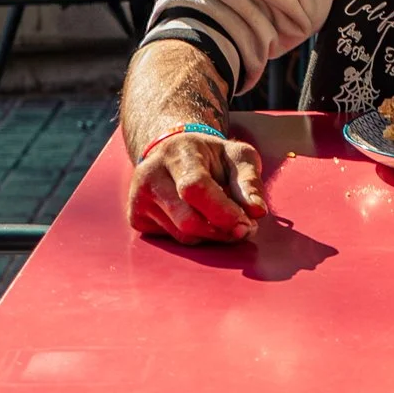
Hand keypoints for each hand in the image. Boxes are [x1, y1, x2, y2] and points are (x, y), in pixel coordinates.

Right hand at [129, 131, 268, 243]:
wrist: (172, 152)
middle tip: (244, 229)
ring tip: (226, 223)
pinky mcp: (136, 217)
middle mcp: (151, 174)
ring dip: (212, 236)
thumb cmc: (210, 156)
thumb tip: (257, 211)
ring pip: (182, 234)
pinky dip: (195, 237)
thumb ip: (248, 181)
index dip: (222, 211)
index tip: (246, 224)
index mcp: (178, 152)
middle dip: (221, 231)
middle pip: (188, 219)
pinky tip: (201, 220)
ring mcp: (139, 198)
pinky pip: (172, 240)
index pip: (195, 187)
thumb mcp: (236, 156)